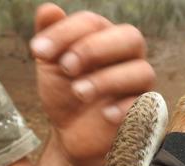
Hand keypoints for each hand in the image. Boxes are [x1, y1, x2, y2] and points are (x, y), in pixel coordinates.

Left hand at [30, 3, 154, 164]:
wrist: (70, 134)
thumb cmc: (64, 94)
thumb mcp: (50, 64)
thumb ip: (49, 36)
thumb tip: (50, 9)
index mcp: (105, 38)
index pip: (93, 22)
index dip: (65, 33)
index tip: (37, 52)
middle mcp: (128, 57)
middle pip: (131, 37)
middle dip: (94, 49)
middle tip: (66, 67)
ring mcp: (139, 84)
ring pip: (142, 71)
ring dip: (107, 80)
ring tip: (79, 93)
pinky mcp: (144, 111)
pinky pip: (146, 104)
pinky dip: (124, 107)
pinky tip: (104, 114)